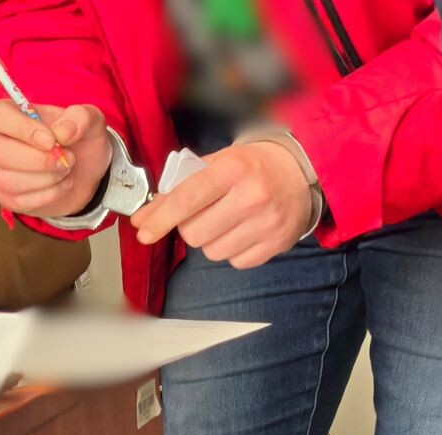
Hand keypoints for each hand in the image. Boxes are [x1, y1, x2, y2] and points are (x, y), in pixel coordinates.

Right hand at [0, 100, 112, 217]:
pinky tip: (61, 185)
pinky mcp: (6, 196)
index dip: (24, 129)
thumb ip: (79, 118)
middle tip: (67, 159)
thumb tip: (62, 132)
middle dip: (39, 161)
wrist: (84, 174)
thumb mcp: (89, 122)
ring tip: (65, 170)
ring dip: (46, 179)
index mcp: (9, 115)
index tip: (51, 141)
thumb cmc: (79, 141)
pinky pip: (19, 201)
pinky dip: (48, 195)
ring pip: (8, 180)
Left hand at [131, 142, 312, 268]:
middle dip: (190, 228)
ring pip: (213, 252)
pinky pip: (235, 262)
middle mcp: (252, 196)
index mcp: (233, 168)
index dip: (161, 218)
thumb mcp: (215, 165)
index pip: (187, 199)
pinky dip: (232, 251)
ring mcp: (267, 223)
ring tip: (226, 221)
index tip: (144, 232)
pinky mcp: (277, 244)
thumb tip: (143, 218)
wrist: (298, 172)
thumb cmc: (251, 167)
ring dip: (211, 241)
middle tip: (203, 214)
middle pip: (195, 233)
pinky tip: (243, 231)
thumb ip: (177, 189)